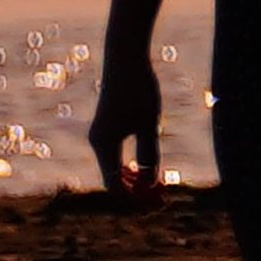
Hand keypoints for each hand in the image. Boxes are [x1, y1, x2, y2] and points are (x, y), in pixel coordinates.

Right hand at [86, 55, 163, 206]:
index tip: (158, 203)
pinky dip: (130, 168)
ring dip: (134, 181)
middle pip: (113, 180)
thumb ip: (149, 154)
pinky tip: (147, 168)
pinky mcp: (107, 128)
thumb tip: (151, 183)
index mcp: (105, 144)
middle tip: (161, 199)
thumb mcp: (149, 124)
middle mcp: (98, 142)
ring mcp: (101, 135)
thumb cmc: (139, 89)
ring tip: (158, 185)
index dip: (135, 199)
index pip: (115, 186)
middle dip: (136, 192)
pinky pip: (115, 157)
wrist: (124, 57)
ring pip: (114, 170)